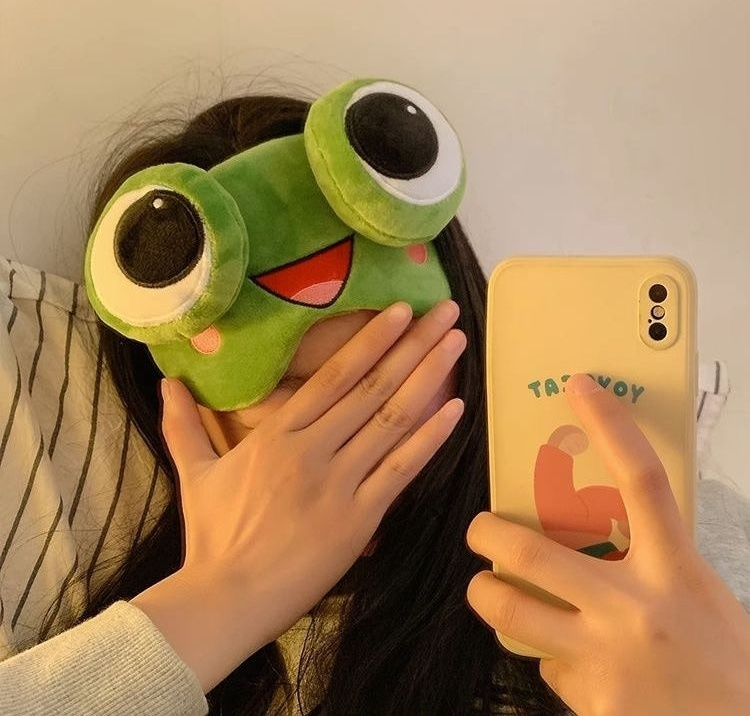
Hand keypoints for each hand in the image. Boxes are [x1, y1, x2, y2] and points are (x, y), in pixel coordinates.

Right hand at [160, 300, 464, 648]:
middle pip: (371, 387)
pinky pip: (400, 470)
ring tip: (457, 344)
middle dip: (413, 345)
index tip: (402, 312)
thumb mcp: (195, 473)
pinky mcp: (360, 519)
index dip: (371, 341)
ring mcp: (339, 483)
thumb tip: (166, 381)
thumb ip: (184, 424)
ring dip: (428, 378)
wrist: (226, 598)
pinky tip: (456, 410)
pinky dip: (430, 438)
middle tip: (446, 312)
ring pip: (391, 419)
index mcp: (278, 435)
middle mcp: (313, 450)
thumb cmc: (213, 536)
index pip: (334, 376)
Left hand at [466, 373, 749, 715]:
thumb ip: (649, 560)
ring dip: (485, 593)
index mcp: (674, 569)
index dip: (609, 425)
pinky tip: (571, 663)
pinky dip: (550, 656)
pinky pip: (546, 664)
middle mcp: (635, 606)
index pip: (640, 479)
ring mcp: (607, 655)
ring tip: (485, 586)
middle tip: (480, 528)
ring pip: (511, 608)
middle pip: (531, 550)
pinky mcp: (592, 698)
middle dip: (486, 533)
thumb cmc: (723, 661)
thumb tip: (595, 531)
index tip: (579, 387)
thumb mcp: (698, 592)